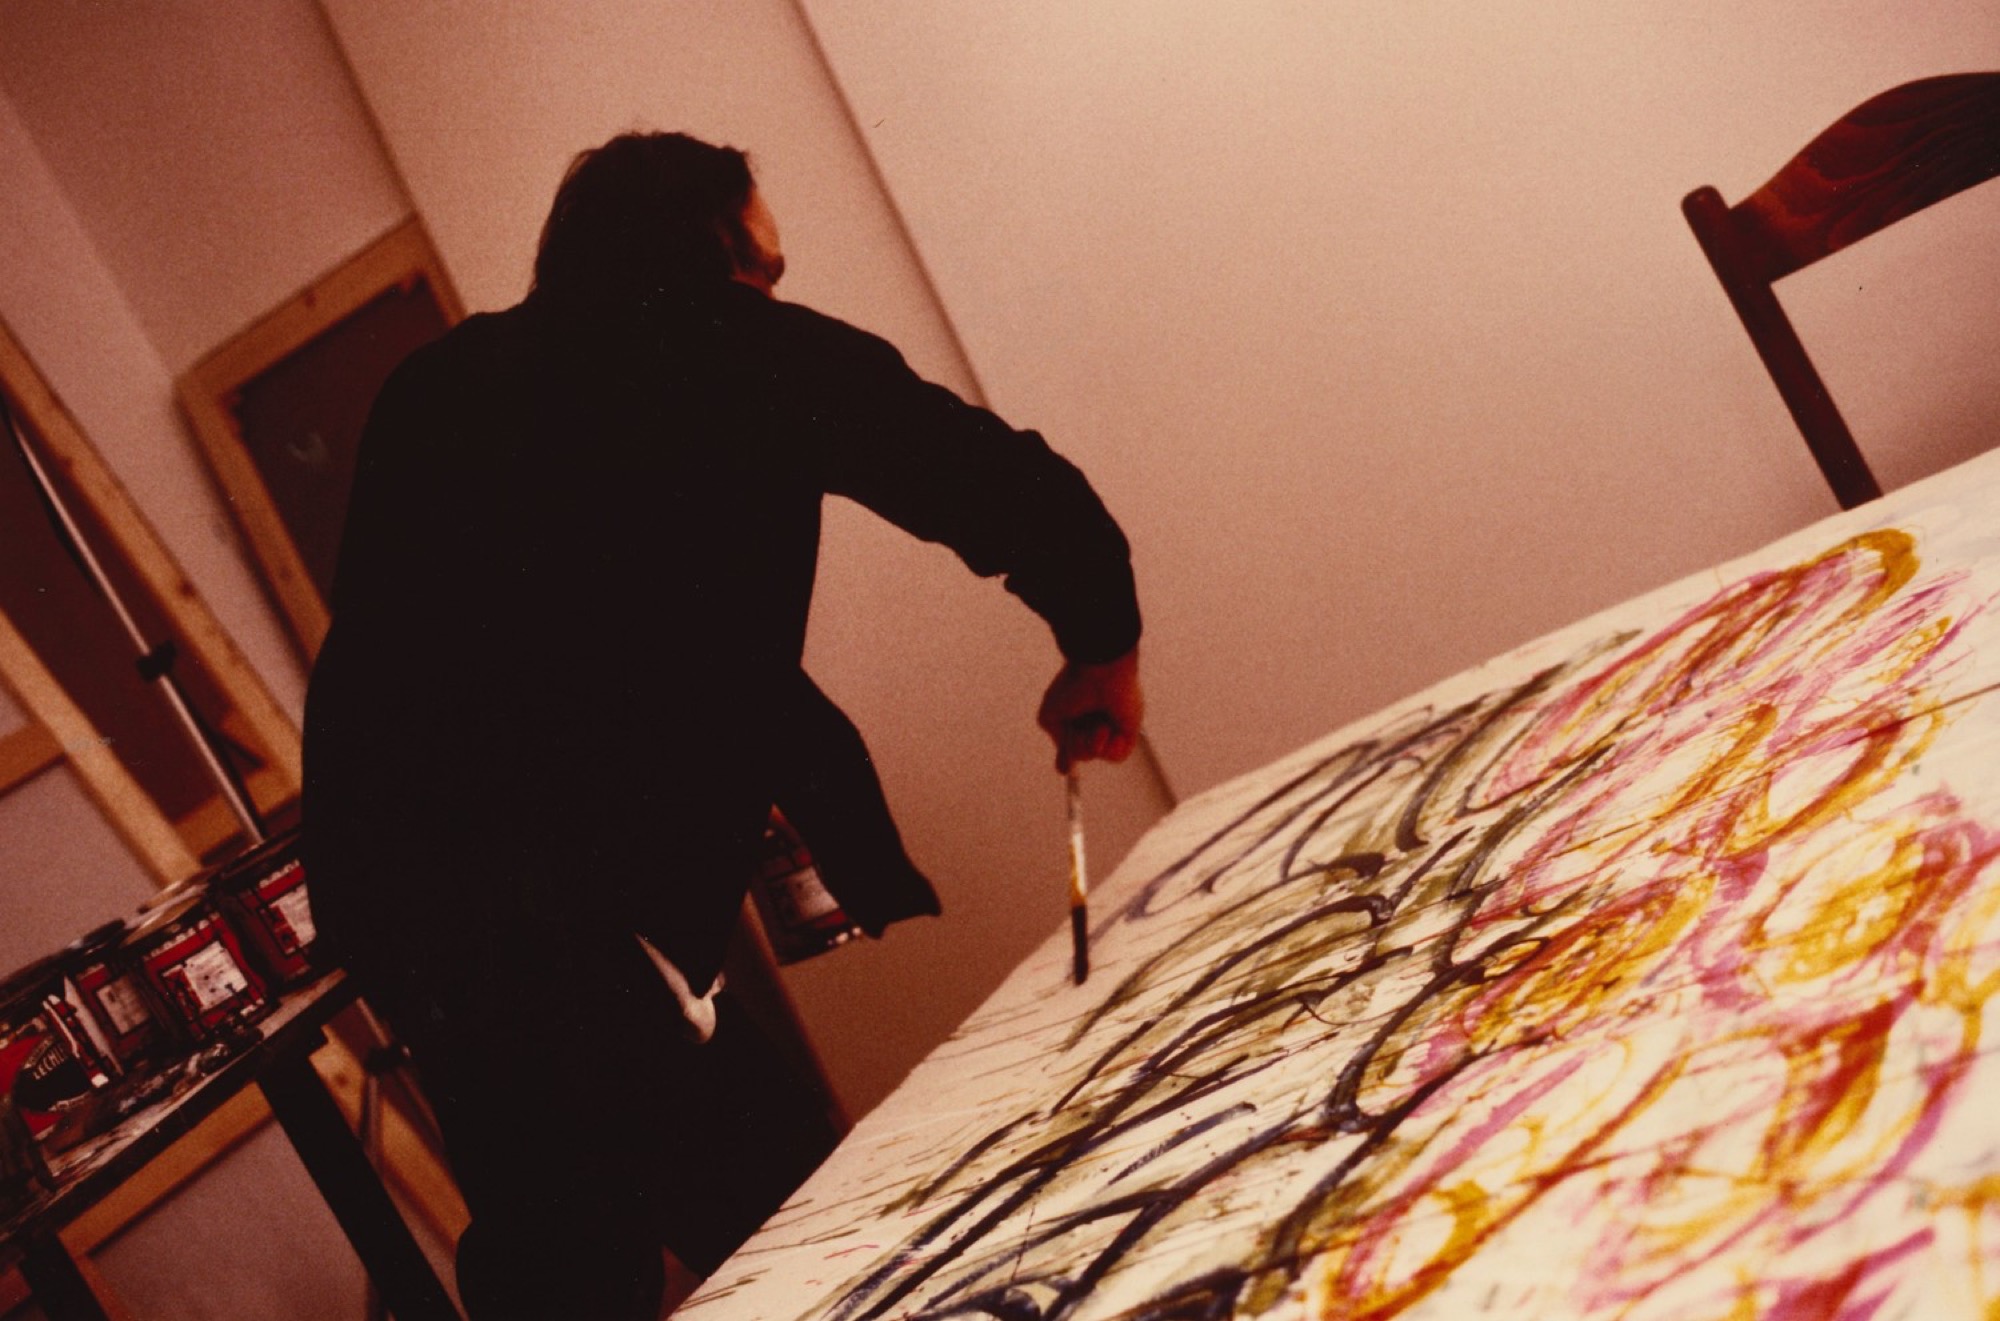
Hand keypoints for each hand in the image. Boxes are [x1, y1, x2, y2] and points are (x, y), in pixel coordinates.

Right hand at [1037, 648, 1142, 772]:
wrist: (1099, 671)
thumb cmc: (1073, 686)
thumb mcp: (1050, 715)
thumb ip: (1054, 737)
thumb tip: (1064, 756)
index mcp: (1077, 715)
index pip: (1072, 743)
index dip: (1066, 757)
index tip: (1064, 769)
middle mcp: (1094, 722)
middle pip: (1081, 754)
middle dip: (1076, 746)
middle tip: (1077, 728)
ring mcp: (1112, 727)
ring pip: (1096, 755)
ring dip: (1091, 743)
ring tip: (1097, 722)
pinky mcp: (1129, 731)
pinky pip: (1117, 756)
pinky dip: (1110, 747)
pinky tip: (1108, 730)